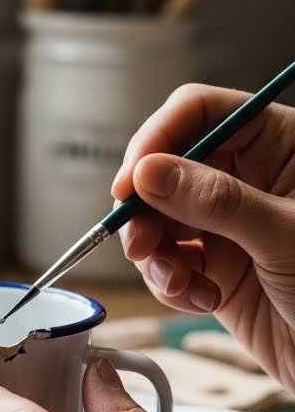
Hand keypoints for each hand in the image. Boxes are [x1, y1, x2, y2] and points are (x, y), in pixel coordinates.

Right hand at [112, 82, 294, 391]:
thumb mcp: (285, 236)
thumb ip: (217, 201)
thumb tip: (151, 173)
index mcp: (280, 144)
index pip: (201, 112)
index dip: (159, 139)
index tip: (132, 181)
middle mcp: (250, 178)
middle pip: (168, 166)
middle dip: (146, 207)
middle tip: (139, 242)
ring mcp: (230, 224)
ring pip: (160, 218)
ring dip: (155, 252)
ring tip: (176, 280)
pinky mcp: (217, 268)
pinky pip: (169, 263)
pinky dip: (170, 283)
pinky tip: (199, 298)